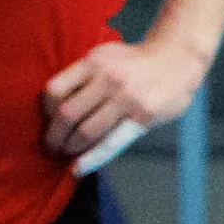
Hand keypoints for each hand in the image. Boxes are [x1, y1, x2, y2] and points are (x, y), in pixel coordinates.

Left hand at [41, 36, 206, 164]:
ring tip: (67, 153)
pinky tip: (79, 168)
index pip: (56, 89)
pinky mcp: (141, 117)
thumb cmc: (136, 62)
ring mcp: (126, 98)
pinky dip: (92, 158)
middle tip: (50, 146)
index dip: (46, 110)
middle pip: (67, 114)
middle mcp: (108, 79)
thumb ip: (85, 75)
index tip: (48, 119)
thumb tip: (57, 102)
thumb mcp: (106, 55)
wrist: (177, 58)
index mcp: (94, 62)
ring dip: (71, 147)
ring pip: (86, 131)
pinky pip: (111, 142)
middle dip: (54, 136)